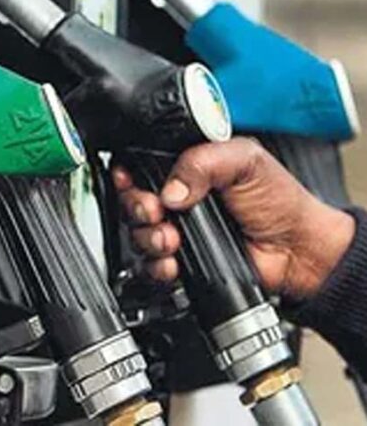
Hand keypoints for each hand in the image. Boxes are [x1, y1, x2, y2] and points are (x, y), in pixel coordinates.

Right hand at [113, 137, 354, 299]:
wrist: (296, 249)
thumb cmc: (279, 200)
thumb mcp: (245, 160)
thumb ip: (203, 161)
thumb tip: (170, 188)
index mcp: (187, 168)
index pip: (141, 165)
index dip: (128, 173)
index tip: (130, 179)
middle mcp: (176, 198)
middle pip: (132, 201)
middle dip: (137, 207)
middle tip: (156, 211)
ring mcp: (176, 230)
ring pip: (137, 234)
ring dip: (149, 238)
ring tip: (172, 238)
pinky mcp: (180, 261)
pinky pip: (150, 265)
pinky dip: (157, 265)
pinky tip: (175, 261)